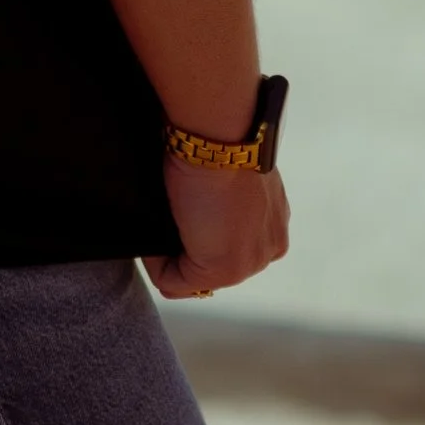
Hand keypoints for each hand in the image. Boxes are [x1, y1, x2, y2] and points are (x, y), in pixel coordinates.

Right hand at [144, 158, 289, 301]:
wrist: (220, 141)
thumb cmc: (218, 146)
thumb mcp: (226, 179)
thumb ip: (221, 205)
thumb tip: (191, 215)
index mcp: (271, 224)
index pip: (227, 248)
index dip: (193, 239)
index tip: (176, 220)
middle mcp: (268, 248)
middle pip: (211, 267)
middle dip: (182, 251)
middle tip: (165, 224)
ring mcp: (248, 263)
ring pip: (194, 277)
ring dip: (170, 257)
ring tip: (160, 228)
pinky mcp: (222, 269)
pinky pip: (174, 282)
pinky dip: (155, 265)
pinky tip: (153, 239)